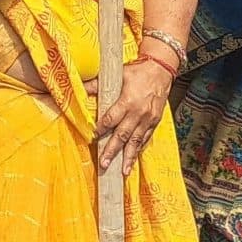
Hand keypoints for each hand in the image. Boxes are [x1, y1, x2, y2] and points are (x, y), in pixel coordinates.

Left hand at [89, 56, 174, 174]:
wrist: (161, 70)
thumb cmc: (137, 71)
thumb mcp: (118, 74)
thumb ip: (97, 83)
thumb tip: (80, 87)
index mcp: (128, 101)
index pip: (112, 118)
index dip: (102, 128)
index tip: (93, 137)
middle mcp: (139, 113)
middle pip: (123, 135)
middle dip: (112, 150)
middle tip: (104, 164)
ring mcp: (148, 120)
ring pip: (136, 142)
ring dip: (128, 157)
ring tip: (121, 172)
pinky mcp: (155, 122)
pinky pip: (145, 139)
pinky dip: (138, 151)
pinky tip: (132, 161)